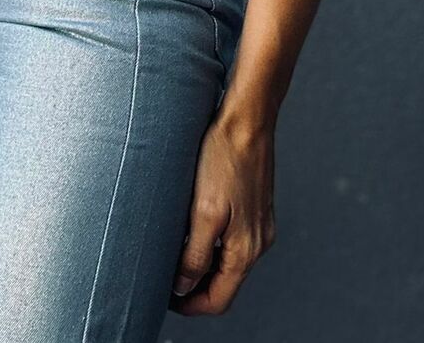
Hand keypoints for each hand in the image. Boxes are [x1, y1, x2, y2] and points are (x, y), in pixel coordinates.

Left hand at [169, 111, 276, 315]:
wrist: (247, 120)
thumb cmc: (225, 158)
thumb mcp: (203, 212)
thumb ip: (195, 256)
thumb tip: (184, 287)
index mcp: (247, 249)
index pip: (218, 300)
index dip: (189, 304)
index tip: (164, 296)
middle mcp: (259, 241)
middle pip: (224, 283)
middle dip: (194, 285)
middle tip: (164, 274)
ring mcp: (259, 224)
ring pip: (228, 262)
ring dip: (202, 263)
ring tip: (174, 250)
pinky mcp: (256, 207)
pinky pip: (233, 240)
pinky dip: (213, 243)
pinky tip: (194, 227)